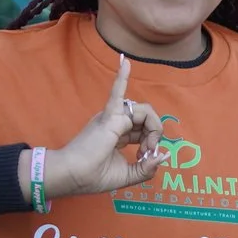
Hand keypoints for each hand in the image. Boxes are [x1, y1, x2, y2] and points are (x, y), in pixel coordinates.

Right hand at [41, 55, 164, 199]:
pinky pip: (117, 92)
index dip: (150, 143)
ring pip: (143, 111)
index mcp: (118, 134)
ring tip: (146, 146)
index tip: (146, 159)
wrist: (73, 176)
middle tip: (147, 153)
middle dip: (154, 135)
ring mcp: (112, 117)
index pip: (143, 130)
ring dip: (152, 128)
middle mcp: (116, 122)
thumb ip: (146, 168)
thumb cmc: (92, 176)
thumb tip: (164, 155)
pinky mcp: (109, 116)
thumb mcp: (127, 175)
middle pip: (146, 119)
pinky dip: (122, 77)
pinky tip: (125, 62)